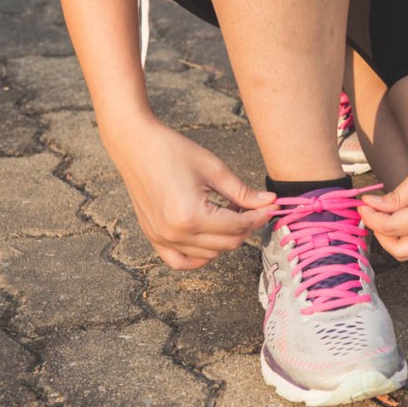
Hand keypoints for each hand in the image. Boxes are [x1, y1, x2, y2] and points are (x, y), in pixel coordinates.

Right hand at [103, 117, 276, 269]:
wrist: (135, 144)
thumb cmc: (173, 151)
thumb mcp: (214, 169)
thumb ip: (243, 193)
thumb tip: (270, 203)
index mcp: (191, 216)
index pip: (238, 227)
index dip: (259, 217)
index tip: (272, 207)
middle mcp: (175, 233)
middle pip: (228, 244)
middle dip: (246, 227)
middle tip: (252, 207)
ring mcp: (162, 239)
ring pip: (210, 254)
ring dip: (226, 238)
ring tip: (227, 212)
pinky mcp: (153, 237)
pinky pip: (181, 261)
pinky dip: (200, 255)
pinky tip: (210, 238)